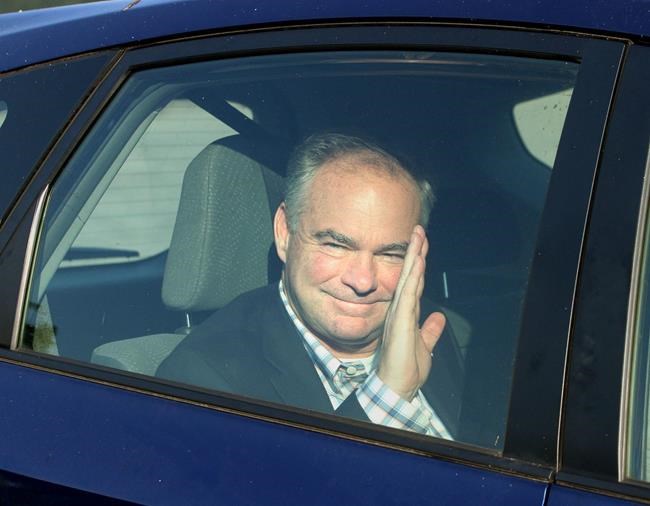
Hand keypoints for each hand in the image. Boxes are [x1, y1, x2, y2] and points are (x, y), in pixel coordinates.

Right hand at [376, 225, 445, 400]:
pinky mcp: (400, 320)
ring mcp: (399, 313)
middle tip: (419, 229)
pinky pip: (407, 293)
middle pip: (410, 274)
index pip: (415, 282)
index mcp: (407, 314)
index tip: (423, 244)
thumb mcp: (425, 346)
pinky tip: (417, 262)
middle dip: (415, 251)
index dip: (419, 263)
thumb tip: (439, 318)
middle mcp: (401, 309)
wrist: (396, 387)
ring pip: (408, 278)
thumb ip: (430, 330)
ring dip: (414, 256)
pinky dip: (413, 276)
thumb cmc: (406, 369)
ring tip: (418, 236)